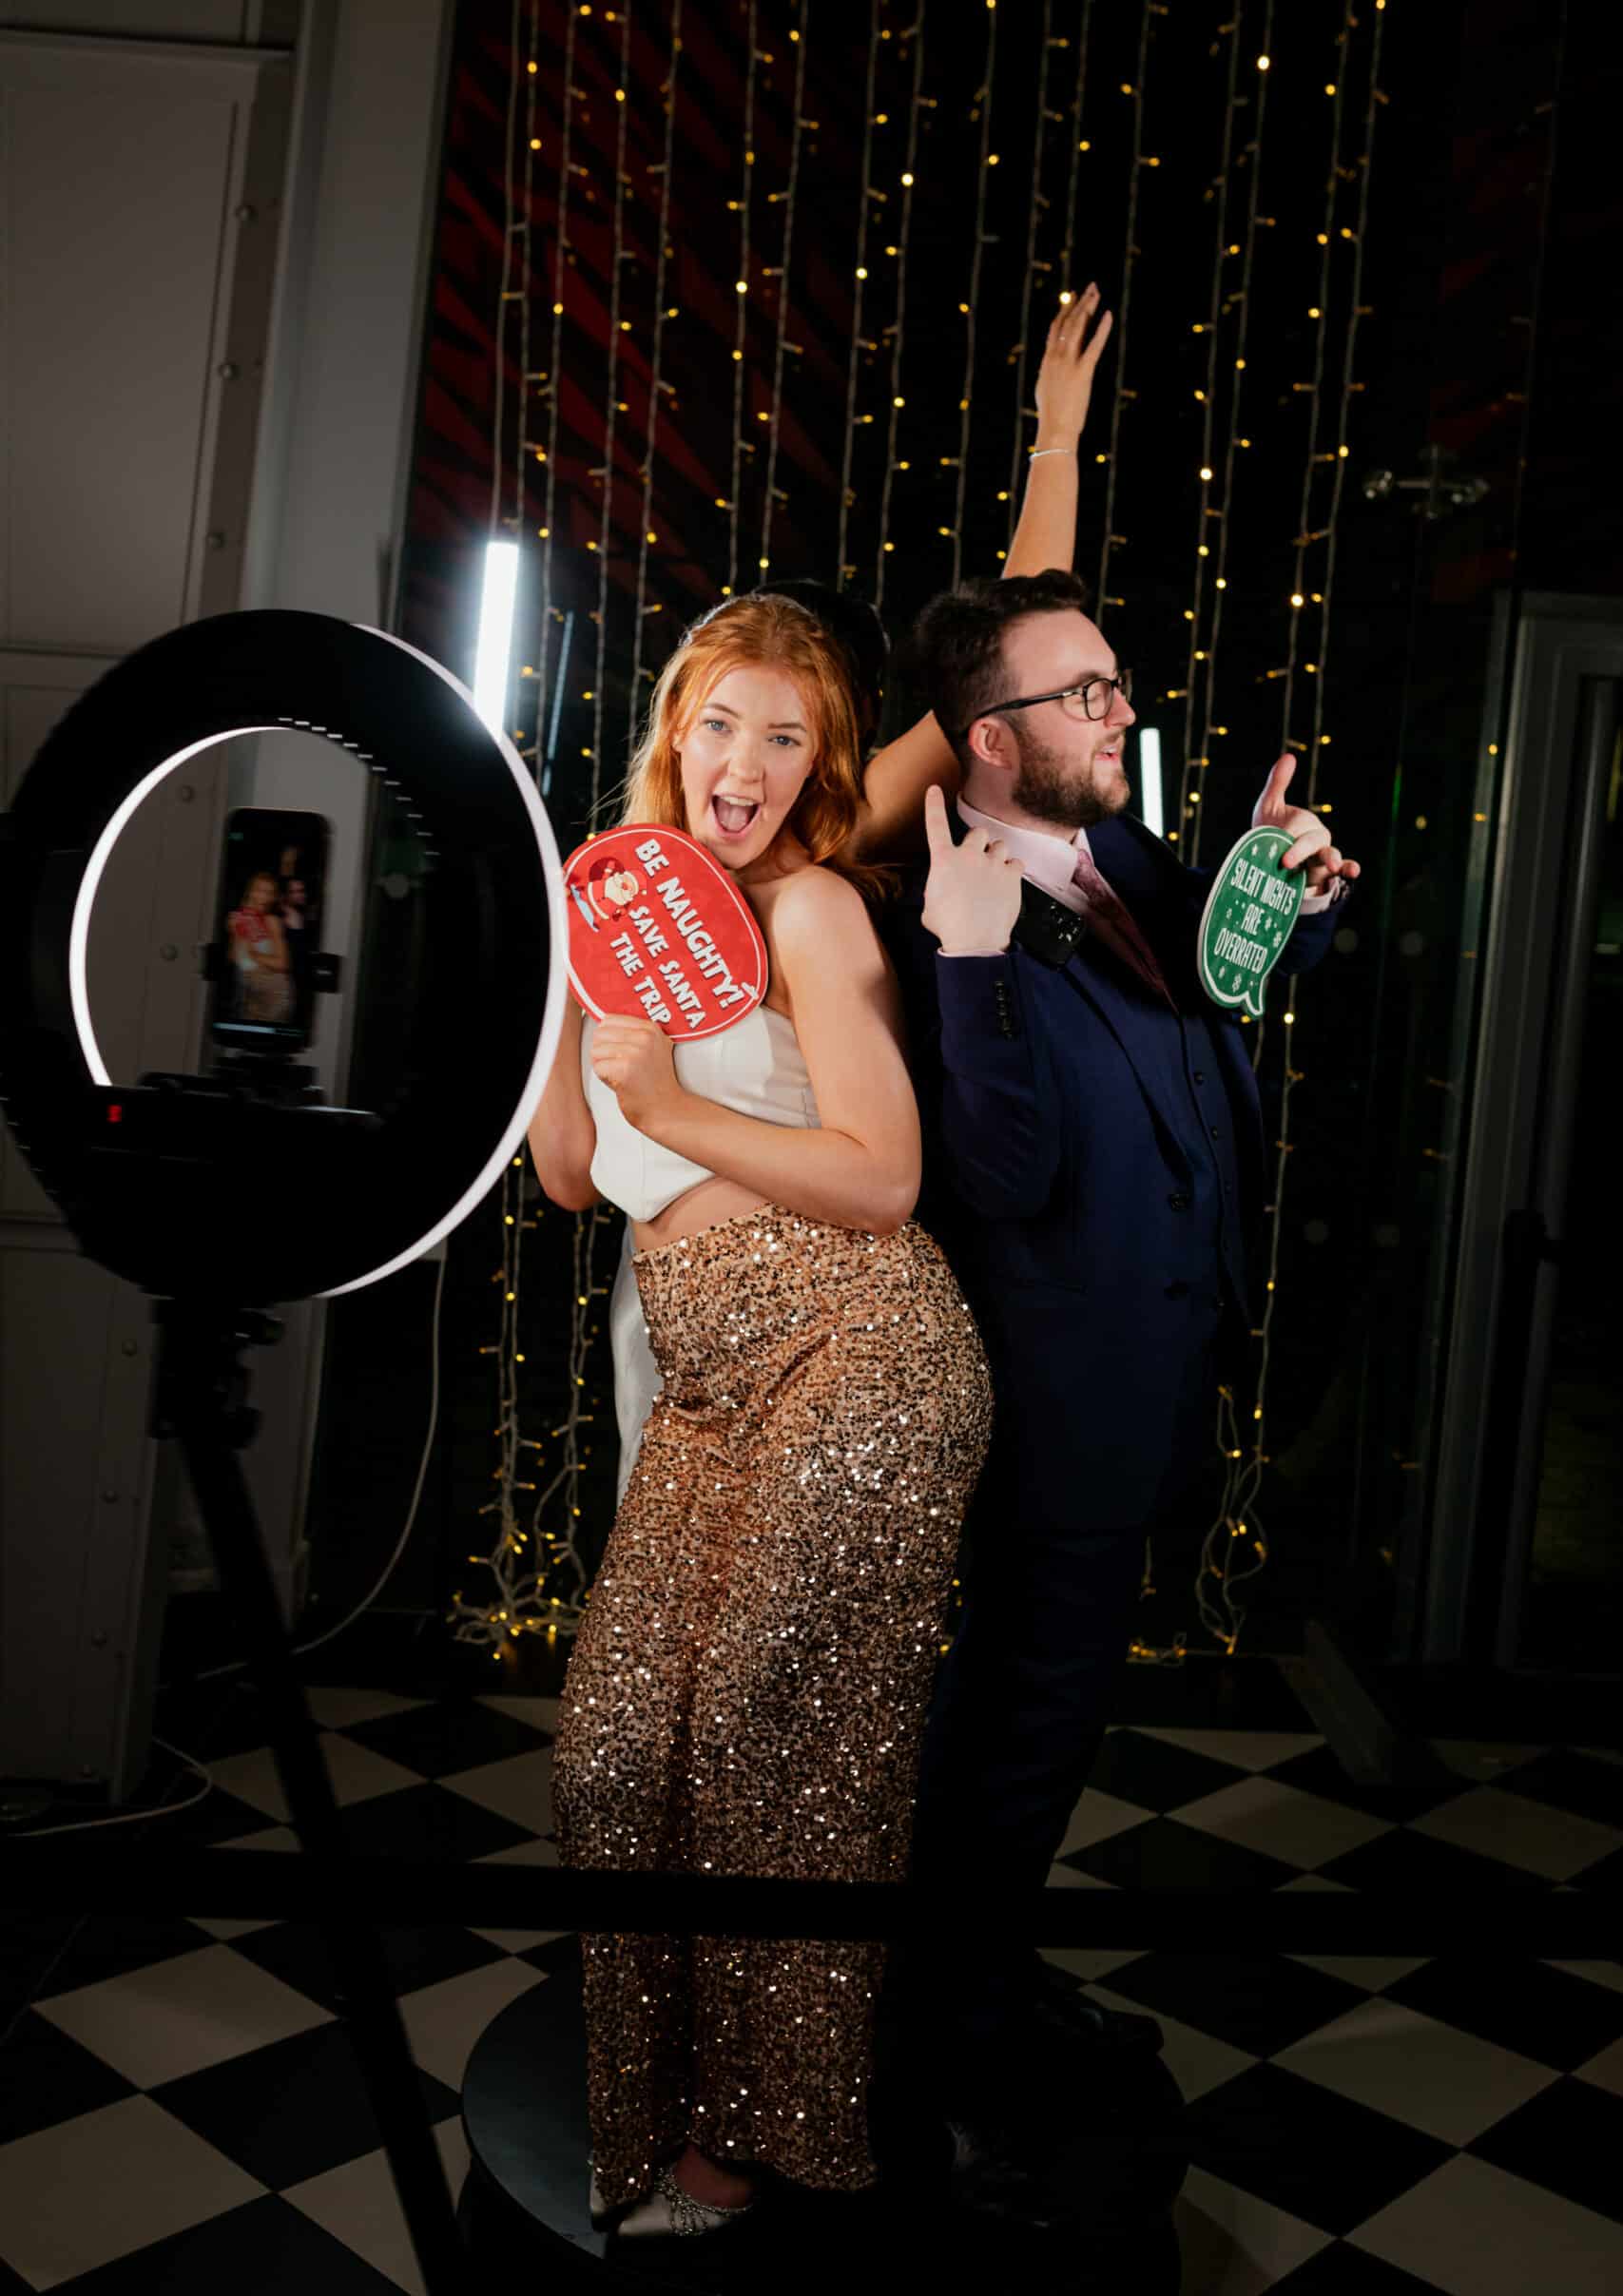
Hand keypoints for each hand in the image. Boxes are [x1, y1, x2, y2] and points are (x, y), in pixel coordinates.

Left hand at [589, 1015, 683, 1131]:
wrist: (666, 1109)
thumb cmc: (656, 1083)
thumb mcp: (654, 1048)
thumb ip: (634, 1032)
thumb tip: (603, 1023)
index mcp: (650, 1028)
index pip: (609, 1019)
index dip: (608, 1038)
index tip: (621, 1051)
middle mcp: (644, 1037)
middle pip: (599, 1033)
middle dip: (603, 1052)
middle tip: (620, 1065)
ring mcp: (635, 1052)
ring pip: (595, 1050)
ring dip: (603, 1066)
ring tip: (621, 1074)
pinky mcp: (625, 1069)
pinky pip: (597, 1066)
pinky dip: (604, 1078)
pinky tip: (620, 1083)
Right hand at [921, 784, 1023, 954]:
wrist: (975, 941)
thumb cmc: (949, 926)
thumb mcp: (930, 904)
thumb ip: (938, 886)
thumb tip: (944, 886)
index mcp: (943, 860)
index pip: (935, 824)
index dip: (933, 805)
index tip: (934, 789)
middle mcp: (968, 855)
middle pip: (977, 832)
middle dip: (978, 843)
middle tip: (977, 860)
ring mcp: (992, 863)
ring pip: (999, 845)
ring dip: (996, 856)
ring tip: (993, 875)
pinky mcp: (1012, 875)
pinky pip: (1016, 862)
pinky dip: (1012, 870)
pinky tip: (1006, 884)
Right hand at [1032, 283, 1114, 447]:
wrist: (1054, 429)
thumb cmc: (1051, 415)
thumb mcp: (1045, 389)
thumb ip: (1048, 373)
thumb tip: (1049, 367)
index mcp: (1047, 361)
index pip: (1055, 329)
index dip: (1064, 311)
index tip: (1072, 297)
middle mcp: (1056, 357)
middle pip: (1067, 323)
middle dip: (1079, 303)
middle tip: (1090, 288)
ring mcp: (1069, 363)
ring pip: (1077, 328)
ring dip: (1088, 308)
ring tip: (1096, 293)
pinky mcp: (1083, 371)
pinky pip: (1094, 345)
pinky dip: (1102, 329)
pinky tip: (1108, 315)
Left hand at [1252, 754, 1360, 894]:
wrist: (1268, 861)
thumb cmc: (1270, 831)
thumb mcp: (1270, 806)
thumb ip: (1278, 782)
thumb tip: (1289, 755)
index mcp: (1304, 823)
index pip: (1295, 827)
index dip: (1284, 836)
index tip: (1274, 844)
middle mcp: (1316, 838)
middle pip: (1312, 841)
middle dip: (1299, 850)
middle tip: (1285, 862)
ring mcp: (1322, 856)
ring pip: (1331, 855)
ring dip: (1333, 860)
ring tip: (1332, 866)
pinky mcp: (1324, 874)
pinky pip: (1341, 869)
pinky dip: (1349, 869)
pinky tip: (1354, 872)